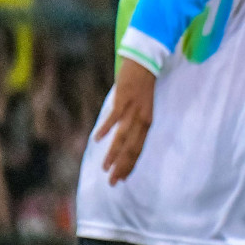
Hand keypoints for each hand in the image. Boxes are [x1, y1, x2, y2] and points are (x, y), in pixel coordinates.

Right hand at [94, 58, 156, 185]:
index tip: (122, 179)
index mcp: (147, 122)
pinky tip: (98, 140)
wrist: (145, 62)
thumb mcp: (140, 108)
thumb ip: (133, 123)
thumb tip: (120, 138)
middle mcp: (142, 119)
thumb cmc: (141, 86)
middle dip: (122, 166)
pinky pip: (114, 117)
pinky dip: (106, 129)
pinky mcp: (123, 99)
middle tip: (113, 182)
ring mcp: (133, 110)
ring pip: (124, 137)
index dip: (130, 164)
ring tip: (105, 168)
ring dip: (114, 154)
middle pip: (132, 148)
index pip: (138, 149)